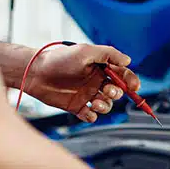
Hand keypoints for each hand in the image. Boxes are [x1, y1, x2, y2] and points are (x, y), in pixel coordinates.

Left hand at [26, 44, 140, 121]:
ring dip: (105, 106)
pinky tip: (87, 112)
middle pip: (116, 92)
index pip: (122, 75)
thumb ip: (108, 55)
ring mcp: (86, 95)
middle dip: (116, 93)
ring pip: (105, 105)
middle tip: (107, 90)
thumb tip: (128, 61)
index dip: (130, 81)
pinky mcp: (76, 107)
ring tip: (95, 103)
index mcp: (100, 68)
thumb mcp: (86, 51)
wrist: (36, 73)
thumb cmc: (59, 59)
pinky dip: (91, 116)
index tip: (134, 87)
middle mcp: (95, 82)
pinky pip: (90, 116)